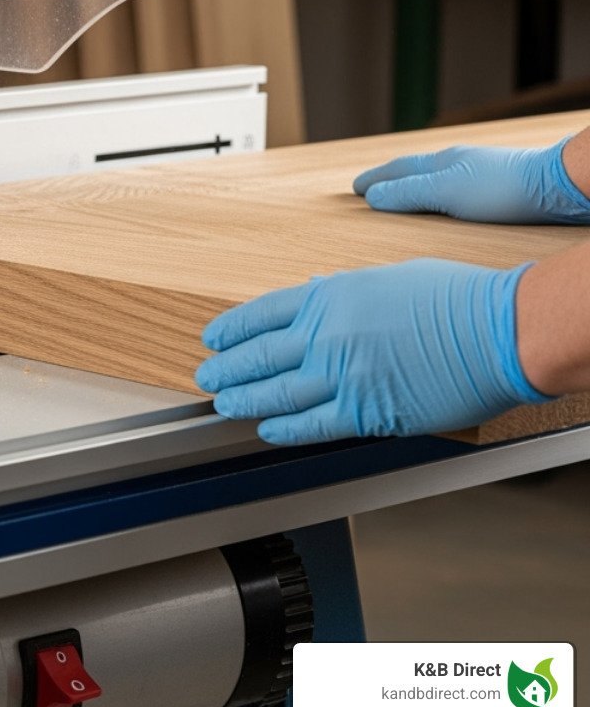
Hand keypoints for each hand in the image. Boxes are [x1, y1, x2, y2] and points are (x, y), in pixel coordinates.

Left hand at [196, 259, 550, 444]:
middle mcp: (326, 334)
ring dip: (243, 401)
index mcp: (329, 295)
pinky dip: (283, 429)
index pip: (260, 314)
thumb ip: (344, 291)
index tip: (214, 339)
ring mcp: (342, 375)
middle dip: (226, 369)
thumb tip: (318, 293)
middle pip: (257, 356)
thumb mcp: (386, 277)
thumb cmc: (457, 298)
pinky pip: (312, 424)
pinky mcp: (366, 411)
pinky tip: (267, 429)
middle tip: (207, 376)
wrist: (499, 330)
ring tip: (224, 404)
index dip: (232, 330)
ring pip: (274, 394)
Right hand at [353, 139, 589, 224]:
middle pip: (416, 171)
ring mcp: (479, 174)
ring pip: (436, 180)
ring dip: (415, 188)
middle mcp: (459, 164)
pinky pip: (454, 191)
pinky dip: (438, 196)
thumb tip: (372, 197)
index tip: (355, 187)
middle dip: (391, 180)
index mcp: (442, 162)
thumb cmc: (503, 188)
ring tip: (403, 195)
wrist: (557, 185)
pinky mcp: (497, 188)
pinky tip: (448, 203)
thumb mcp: (446, 192)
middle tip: (371, 187)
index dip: (375, 179)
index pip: (399, 169)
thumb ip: (408, 194)